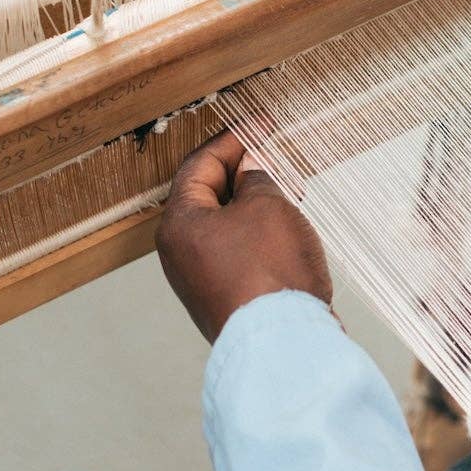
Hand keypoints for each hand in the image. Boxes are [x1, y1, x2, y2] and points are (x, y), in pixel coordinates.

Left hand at [158, 130, 332, 343]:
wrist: (283, 345)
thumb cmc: (269, 274)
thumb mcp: (268, 207)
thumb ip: (258, 178)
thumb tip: (252, 168)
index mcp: (179, 223)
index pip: (199, 165)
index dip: (233, 139)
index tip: (260, 124)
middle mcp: (180, 252)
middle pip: (209, 195)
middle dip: (246, 171)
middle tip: (278, 156)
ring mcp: (201, 279)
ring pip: (226, 224)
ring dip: (257, 203)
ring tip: (290, 191)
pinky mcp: (225, 297)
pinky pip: (238, 251)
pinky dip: (259, 232)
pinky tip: (287, 229)